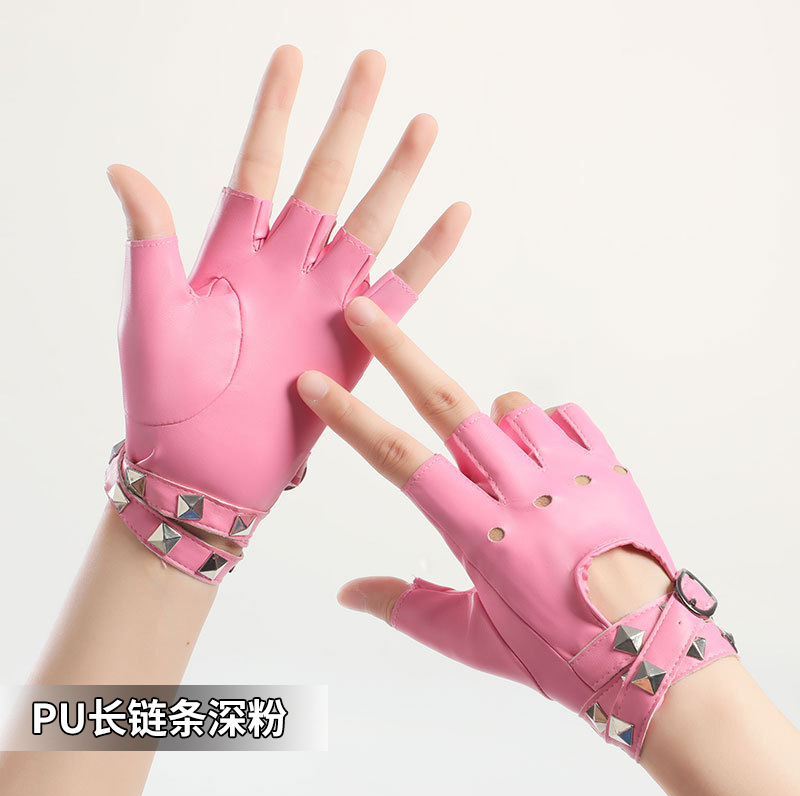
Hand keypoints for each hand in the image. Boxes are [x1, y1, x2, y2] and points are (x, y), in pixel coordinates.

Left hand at [104, 48, 469, 575]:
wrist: (205, 470)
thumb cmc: (165, 399)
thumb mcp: (151, 316)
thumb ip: (152, 243)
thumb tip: (124, 169)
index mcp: (232, 256)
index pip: (259, 166)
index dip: (275, 112)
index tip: (292, 57)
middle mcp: (284, 269)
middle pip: (324, 180)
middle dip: (348, 122)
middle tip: (372, 64)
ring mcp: (322, 302)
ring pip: (368, 224)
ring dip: (396, 176)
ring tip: (423, 125)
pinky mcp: (354, 341)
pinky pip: (399, 290)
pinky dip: (427, 255)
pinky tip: (453, 214)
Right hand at [296, 295, 736, 758]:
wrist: (649, 651)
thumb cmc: (559, 650)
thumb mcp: (474, 639)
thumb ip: (406, 607)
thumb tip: (348, 592)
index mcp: (479, 531)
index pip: (399, 461)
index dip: (350, 419)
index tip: (317, 385)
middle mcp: (519, 489)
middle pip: (446, 403)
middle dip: (397, 353)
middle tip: (365, 313)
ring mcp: (567, 470)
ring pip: (509, 407)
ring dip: (492, 421)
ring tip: (505, 469)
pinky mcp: (606, 464)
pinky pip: (562, 415)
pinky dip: (544, 429)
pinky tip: (547, 466)